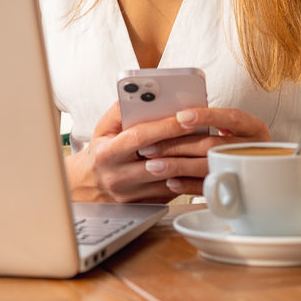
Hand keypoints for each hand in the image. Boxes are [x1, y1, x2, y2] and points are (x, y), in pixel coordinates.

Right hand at [66, 103, 269, 202]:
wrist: (88, 187)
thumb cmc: (100, 151)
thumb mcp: (103, 129)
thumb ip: (120, 111)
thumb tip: (142, 95)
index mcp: (108, 154)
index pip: (140, 137)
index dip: (165, 127)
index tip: (187, 116)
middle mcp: (119, 176)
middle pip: (161, 160)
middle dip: (187, 145)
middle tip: (211, 132)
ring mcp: (133, 194)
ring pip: (171, 179)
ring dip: (193, 163)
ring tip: (212, 148)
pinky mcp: (146, 205)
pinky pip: (173, 192)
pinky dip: (189, 178)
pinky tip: (201, 166)